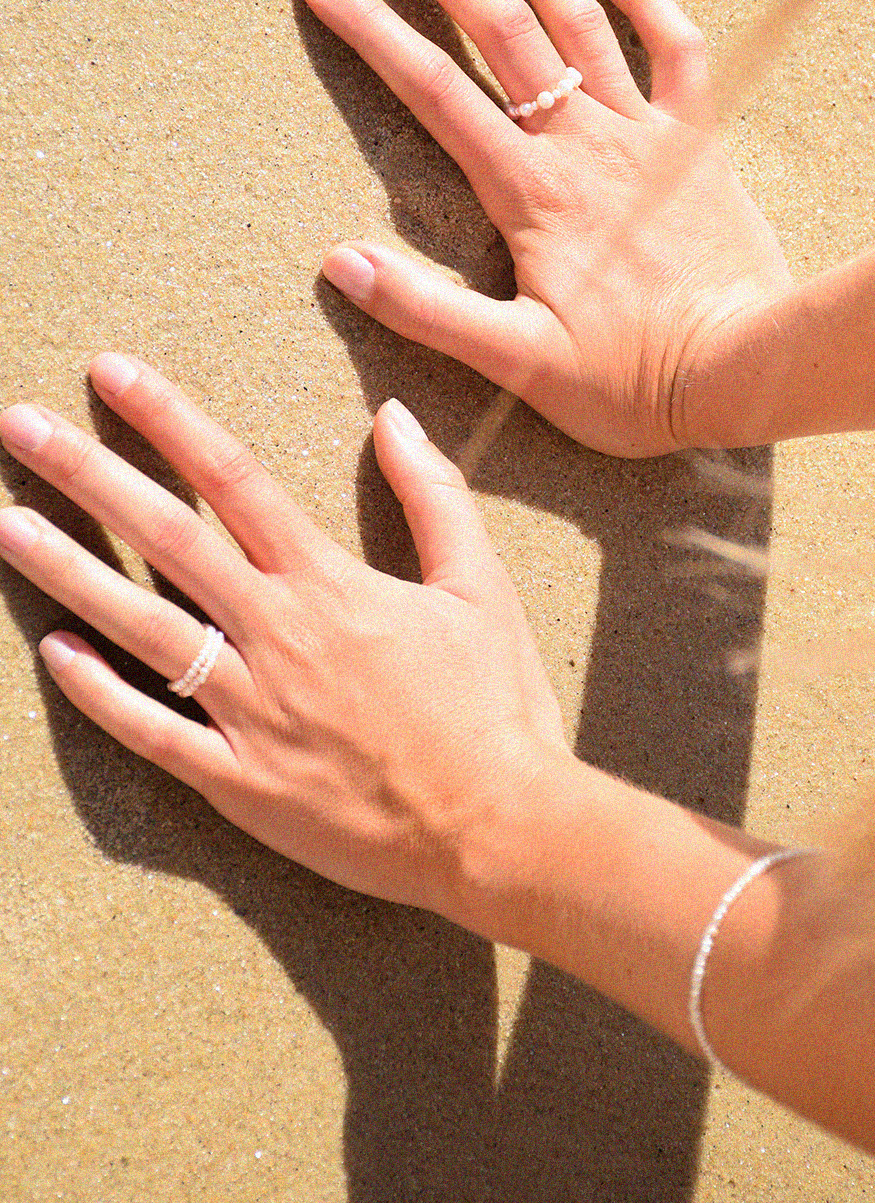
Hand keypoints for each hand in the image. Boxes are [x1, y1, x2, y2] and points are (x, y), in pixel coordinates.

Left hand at [0, 356, 568, 926]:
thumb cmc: (495, 705)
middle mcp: (278, 635)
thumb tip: (394, 417)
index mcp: (331, 583)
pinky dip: (98, 693)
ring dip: (68, 571)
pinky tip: (54, 652)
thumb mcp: (481, 585)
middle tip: (20, 427)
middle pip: (167, 538)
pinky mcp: (239, 782)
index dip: (169, 419)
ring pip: (142, 627)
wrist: (496, 827)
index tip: (114, 375)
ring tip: (5, 525)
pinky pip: (152, 732)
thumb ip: (433, 496)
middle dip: (87, 475)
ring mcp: (250, 710)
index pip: (234, 480)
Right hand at [299, 0, 794, 455]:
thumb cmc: (633, 381)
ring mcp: (645, 135)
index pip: (434, 92)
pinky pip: (675, 49)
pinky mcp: (698, 143)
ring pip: (582, 21)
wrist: (748, 371)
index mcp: (531, 192)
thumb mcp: (519, 363)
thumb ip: (430, 312)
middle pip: (502, 31)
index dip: (371, 30)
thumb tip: (341, 261)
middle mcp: (584, 144)